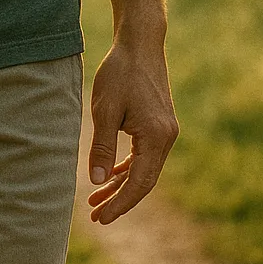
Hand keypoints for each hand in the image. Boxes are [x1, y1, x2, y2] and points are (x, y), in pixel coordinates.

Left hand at [87, 38, 178, 224]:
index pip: (139, 182)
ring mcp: (165, 132)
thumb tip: (97, 180)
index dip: (121, 203)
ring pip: (143, 170)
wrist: (140, 44)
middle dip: (120, 201)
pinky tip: (109, 179)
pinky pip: (144, 157)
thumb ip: (102, 147)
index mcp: (156, 136)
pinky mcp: (159, 126)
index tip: (102, 219)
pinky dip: (127, 170)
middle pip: (144, 182)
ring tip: (95, 203)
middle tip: (96, 218)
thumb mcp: (104, 111)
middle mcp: (166, 138)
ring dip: (121, 187)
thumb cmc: (120, 73)